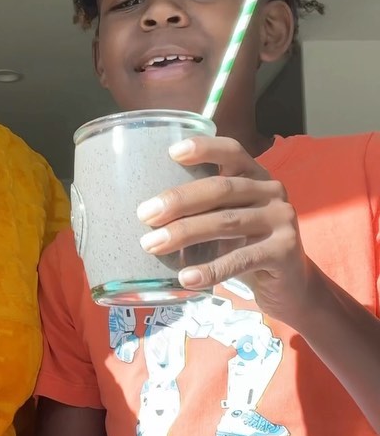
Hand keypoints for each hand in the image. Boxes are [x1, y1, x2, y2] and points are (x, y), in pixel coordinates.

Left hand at [137, 134, 314, 324]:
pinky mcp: (284, 252)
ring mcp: (282, 220)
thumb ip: (205, 209)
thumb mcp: (230, 221)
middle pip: (221, 188)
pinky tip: (186, 278)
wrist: (291, 286)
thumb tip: (149, 211)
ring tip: (152, 245)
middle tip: (144, 215)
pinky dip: (210, 270)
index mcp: (256, 177)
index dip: (204, 149)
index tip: (172, 153)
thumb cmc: (248, 247)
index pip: (232, 152)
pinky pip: (240, 259)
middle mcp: (272, 192)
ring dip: (185, 233)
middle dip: (179, 200)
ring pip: (226, 222)